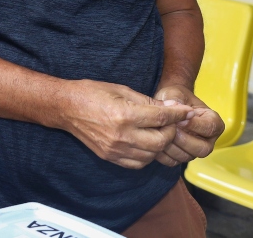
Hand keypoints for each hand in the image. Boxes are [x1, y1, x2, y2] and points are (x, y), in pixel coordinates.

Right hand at [57, 80, 193, 168]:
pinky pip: (138, 163)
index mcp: (124, 114)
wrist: (66, 107)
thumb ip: (148, 101)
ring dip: (160, 144)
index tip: (187, 111)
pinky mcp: (110, 157)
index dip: (178, 113)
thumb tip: (172, 106)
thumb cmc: (92, 93)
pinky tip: (146, 143)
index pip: (161, 117)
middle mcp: (121, 135)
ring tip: (158, 132)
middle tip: (171, 122)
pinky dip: (147, 155)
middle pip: (160, 140)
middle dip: (171, 131)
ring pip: (152, 155)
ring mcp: (115, 149)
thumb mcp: (121, 90)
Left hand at [152, 84, 223, 166]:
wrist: (167, 105)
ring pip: (187, 156)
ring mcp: (194, 150)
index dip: (195, 125)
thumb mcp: (177, 94)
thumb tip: (177, 110)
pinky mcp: (181, 156)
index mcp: (213, 122)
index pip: (210, 128)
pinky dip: (162, 153)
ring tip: (159, 133)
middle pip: (202, 149)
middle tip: (168, 129)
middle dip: (183, 140)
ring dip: (171, 146)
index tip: (180, 119)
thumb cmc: (175, 97)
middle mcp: (208, 140)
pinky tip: (154, 141)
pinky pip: (173, 161)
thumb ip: (178, 101)